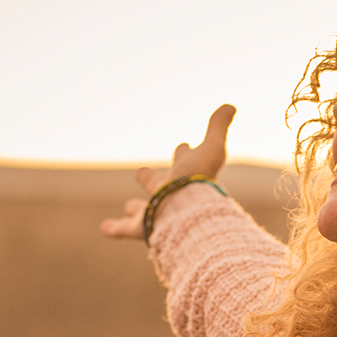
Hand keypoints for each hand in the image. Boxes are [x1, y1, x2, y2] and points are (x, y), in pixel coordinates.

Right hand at [100, 104, 235, 239]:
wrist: (187, 212)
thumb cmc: (198, 180)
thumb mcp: (212, 149)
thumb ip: (218, 127)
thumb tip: (231, 106)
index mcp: (185, 177)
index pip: (184, 161)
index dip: (184, 152)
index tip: (184, 144)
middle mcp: (171, 196)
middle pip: (160, 186)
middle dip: (153, 180)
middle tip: (141, 173)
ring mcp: (156, 213)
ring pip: (144, 210)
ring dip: (136, 208)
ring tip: (129, 206)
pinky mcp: (142, 228)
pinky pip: (126, 229)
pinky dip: (115, 228)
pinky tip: (105, 228)